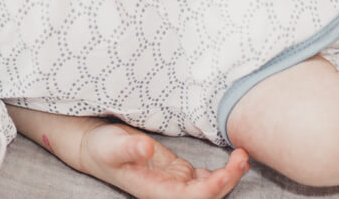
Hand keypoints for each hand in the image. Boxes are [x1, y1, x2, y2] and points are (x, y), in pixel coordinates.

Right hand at [78, 121, 248, 198]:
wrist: (95, 147)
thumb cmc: (101, 148)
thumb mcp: (112, 146)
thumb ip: (130, 148)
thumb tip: (147, 149)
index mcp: (157, 191)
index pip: (192, 198)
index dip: (212, 189)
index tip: (226, 171)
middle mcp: (170, 191)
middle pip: (208, 195)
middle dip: (229, 179)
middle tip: (242, 155)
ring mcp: (176, 181)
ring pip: (211, 187)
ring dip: (230, 175)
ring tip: (243, 155)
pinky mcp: (178, 170)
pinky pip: (206, 176)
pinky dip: (222, 170)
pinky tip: (233, 158)